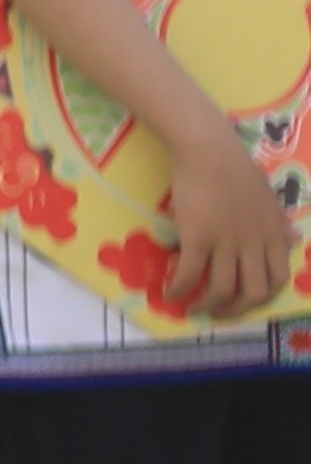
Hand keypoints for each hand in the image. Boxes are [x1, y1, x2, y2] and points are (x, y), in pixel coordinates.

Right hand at [145, 96, 298, 323]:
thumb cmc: (237, 169)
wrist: (209, 151)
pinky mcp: (197, 237)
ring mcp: (226, 242)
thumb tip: (294, 240)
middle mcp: (253, 243)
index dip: (262, 298)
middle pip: (253, 292)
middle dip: (235, 310)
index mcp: (273, 234)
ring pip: (222, 289)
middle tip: (218, 312)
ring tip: (191, 309)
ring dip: (206, 306)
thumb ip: (280, 223)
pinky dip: (179, 289)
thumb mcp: (268, 198)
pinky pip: (189, 273)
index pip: (278, 279)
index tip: (245, 300)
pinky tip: (169, 293)